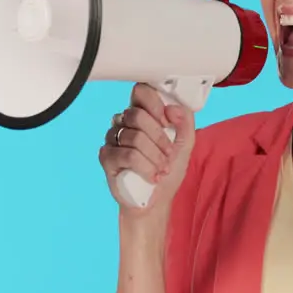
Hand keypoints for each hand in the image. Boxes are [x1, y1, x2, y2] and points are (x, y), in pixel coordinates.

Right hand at [98, 83, 196, 217]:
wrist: (156, 201)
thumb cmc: (167, 171)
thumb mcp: (185, 144)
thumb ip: (185, 122)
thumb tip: (173, 108)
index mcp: (142, 114)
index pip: (140, 92)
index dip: (155, 104)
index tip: (167, 121)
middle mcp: (124, 123)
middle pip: (137, 115)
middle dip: (159, 138)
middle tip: (168, 154)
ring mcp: (113, 139)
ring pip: (134, 137)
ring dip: (155, 157)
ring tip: (162, 169)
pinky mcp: (107, 157)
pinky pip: (128, 155)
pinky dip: (146, 168)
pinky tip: (151, 176)